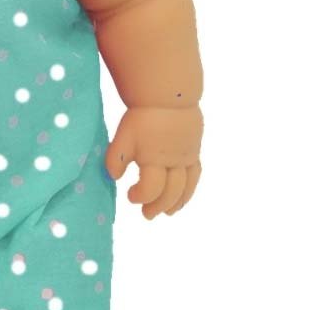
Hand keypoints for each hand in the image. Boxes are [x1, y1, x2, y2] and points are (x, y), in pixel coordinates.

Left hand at [104, 104, 201, 219]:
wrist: (169, 96)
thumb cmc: (142, 116)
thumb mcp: (123, 136)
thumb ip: (116, 158)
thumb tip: (113, 178)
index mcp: (154, 158)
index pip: (151, 188)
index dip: (141, 196)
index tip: (130, 195)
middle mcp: (174, 162)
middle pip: (170, 192)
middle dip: (158, 206)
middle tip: (146, 214)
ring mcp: (187, 157)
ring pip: (186, 187)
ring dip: (177, 203)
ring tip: (167, 212)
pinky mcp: (194, 151)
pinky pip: (196, 175)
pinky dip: (190, 189)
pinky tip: (183, 195)